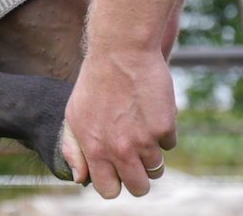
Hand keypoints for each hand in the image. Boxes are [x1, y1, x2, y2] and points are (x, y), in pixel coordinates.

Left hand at [62, 48, 176, 197]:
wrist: (120, 52)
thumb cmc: (94, 82)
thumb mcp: (73, 115)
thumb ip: (74, 149)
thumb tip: (79, 179)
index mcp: (94, 148)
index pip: (109, 190)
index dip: (114, 183)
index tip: (117, 172)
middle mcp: (118, 149)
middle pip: (139, 188)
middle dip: (139, 176)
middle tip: (134, 156)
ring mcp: (143, 141)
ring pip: (157, 169)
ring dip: (151, 153)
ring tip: (139, 127)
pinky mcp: (164, 128)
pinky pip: (169, 144)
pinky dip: (163, 132)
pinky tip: (149, 111)